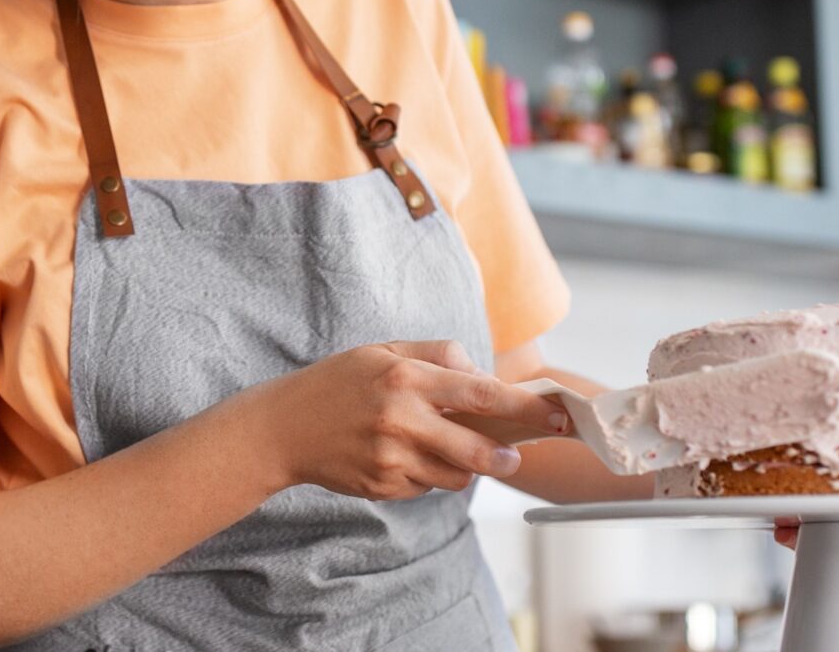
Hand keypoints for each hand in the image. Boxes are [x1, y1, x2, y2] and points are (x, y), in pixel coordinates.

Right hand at [249, 339, 571, 500]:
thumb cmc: (338, 383)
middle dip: (506, 456)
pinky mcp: (382, 486)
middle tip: (514, 455)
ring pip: (455, 476)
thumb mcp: (384, 350)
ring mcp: (392, 458)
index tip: (556, 415)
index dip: (526, 408)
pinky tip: (405, 457)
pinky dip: (428, 475)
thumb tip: (482, 372)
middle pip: (477, 450)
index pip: (483, 395)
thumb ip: (438, 354)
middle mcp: (402, 420)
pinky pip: (425, 487)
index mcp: (407, 379)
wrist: (282, 428)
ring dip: (464, 468)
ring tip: (442, 446)